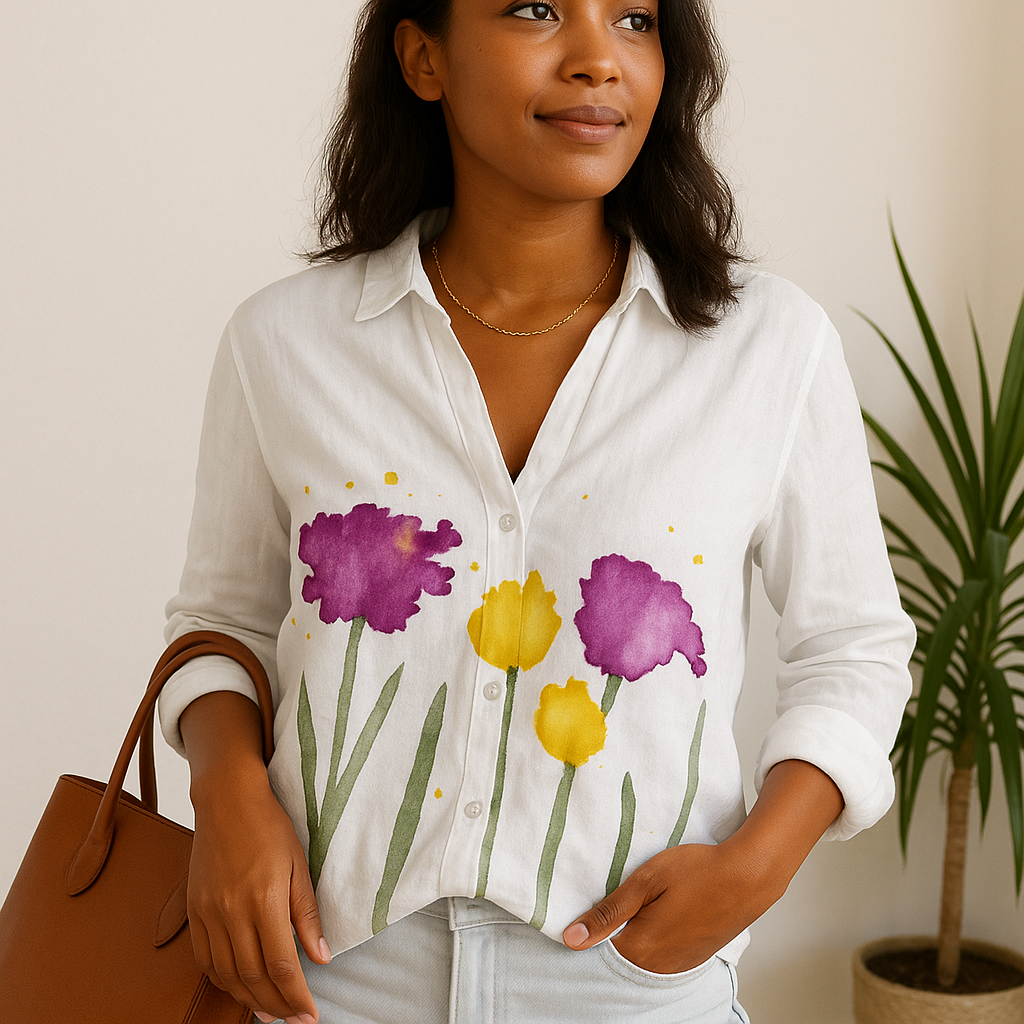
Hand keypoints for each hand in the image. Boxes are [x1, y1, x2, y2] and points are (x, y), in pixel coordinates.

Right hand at [188, 767, 330, 1023]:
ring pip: (227, 973)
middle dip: (276, 1004)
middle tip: (293, 1019)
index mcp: (263, 898)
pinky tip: (240, 987)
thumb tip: (321, 957)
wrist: (227, 801)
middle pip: (252, 975)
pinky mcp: (194, 911)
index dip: (296, 995)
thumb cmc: (269, 827)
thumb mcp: (299, 865)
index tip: (309, 1014)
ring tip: (270, 1012)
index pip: (280, 963)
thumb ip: (307, 915)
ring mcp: (208, 913)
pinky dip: (223, 980)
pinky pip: (205, 959)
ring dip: (249, 998)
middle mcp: (231, 911)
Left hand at [562, 842, 768, 973]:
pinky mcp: (693, 959)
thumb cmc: (697, 871)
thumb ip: (609, 912)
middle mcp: (657, 966)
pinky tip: (657, 918)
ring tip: (638, 908)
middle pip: (619, 958)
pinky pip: (661, 959)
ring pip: (641, 959)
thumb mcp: (646, 881)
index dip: (588, 932)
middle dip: (609, 936)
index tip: (584, 913)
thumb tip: (572, 938)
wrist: (749, 876)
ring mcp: (678, 965)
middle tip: (610, 906)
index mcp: (640, 947)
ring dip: (632, 938)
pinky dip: (653, 942)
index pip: (598, 953)